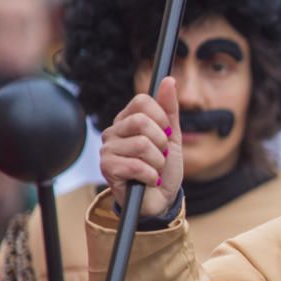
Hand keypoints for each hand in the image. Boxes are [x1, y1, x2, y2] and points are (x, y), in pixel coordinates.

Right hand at [100, 77, 182, 217]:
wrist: (161, 200)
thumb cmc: (164, 169)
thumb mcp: (173, 138)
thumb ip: (170, 110)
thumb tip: (169, 80)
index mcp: (128, 120)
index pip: (142, 100)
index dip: (161, 117)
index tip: (168, 133)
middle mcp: (114, 131)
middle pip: (142, 121)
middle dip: (162, 142)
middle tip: (161, 155)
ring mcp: (108, 149)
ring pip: (142, 144)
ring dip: (158, 162)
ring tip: (155, 170)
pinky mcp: (107, 168)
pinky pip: (136, 165)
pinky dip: (151, 176)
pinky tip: (149, 180)